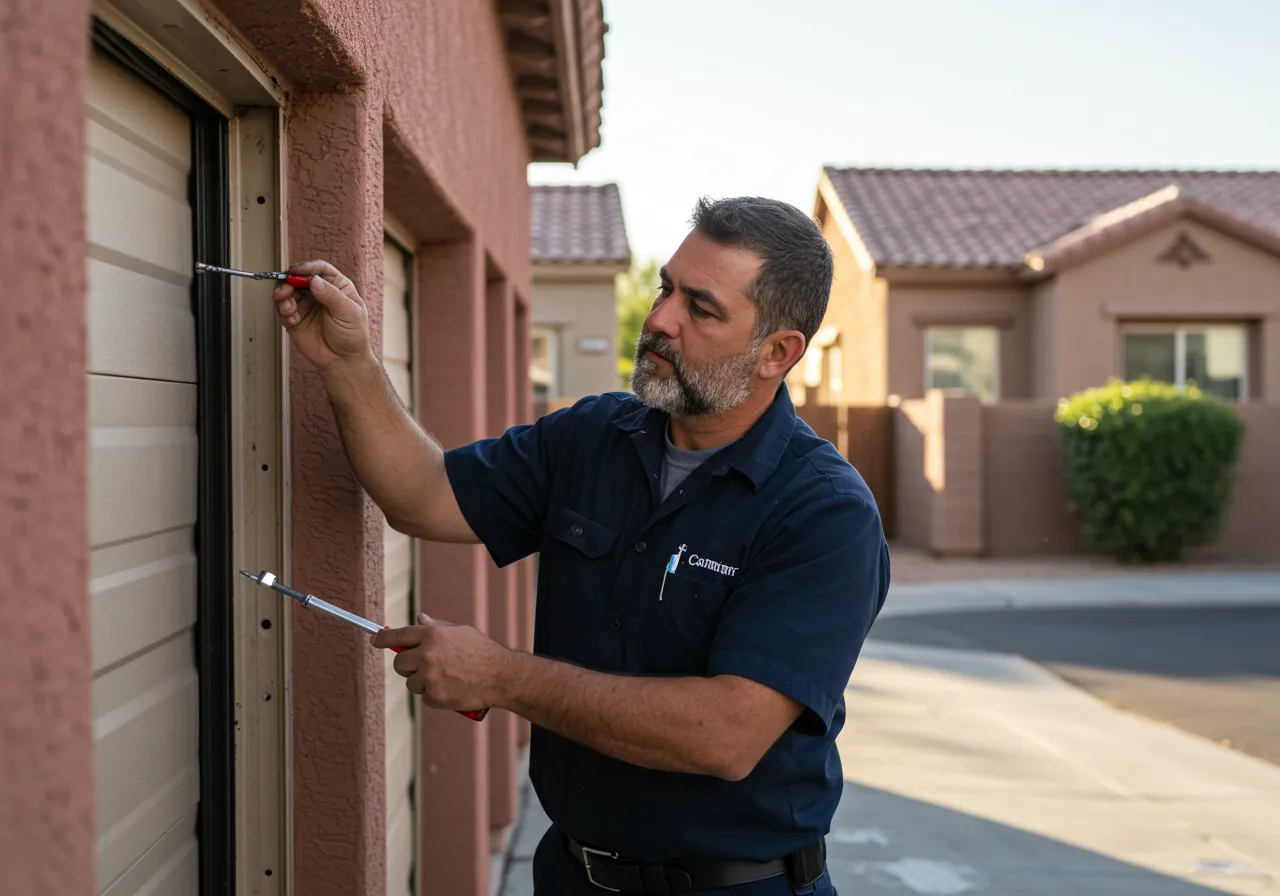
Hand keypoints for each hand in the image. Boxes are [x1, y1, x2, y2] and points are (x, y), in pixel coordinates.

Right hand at [271, 260, 371, 369]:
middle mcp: (319, 292)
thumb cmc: (352, 336)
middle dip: (289, 280)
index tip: (296, 271)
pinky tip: (292, 319)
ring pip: (287, 291)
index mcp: (336, 286)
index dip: (307, 267)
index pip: (320, 269)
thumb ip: (331, 295)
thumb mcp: (349, 312)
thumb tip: (314, 280)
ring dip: (282, 295)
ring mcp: (305, 305)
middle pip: (299, 277)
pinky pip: (282, 309)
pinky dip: (283, 311)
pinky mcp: (294, 319)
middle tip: (285, 289)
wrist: (343, 361)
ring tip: (288, 306)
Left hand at [373, 613, 510, 710]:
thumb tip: (420, 618)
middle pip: (400, 663)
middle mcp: (427, 654)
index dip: (384, 639)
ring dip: (422, 682)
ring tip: (445, 679)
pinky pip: (424, 697)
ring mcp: (429, 676)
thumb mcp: (460, 631)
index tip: (375, 640)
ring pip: (411, 682)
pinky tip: (451, 689)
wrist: (500, 675)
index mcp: (432, 634)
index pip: (399, 635)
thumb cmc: (482, 651)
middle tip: (421, 668)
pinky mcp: (433, 696)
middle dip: (407, 666)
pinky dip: (435, 696)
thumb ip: (437, 626)